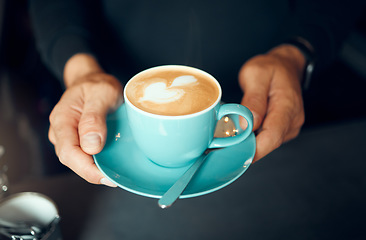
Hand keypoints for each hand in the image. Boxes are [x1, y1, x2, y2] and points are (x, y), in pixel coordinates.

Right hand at [48, 54, 122, 185]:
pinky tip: (109, 164)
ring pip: (77, 160)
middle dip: (91, 173)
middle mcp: (61, 130)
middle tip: (114, 179)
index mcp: (63, 119)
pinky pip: (83, 154)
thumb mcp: (102, 93)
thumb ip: (95, 117)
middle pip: (71, 160)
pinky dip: (95, 162)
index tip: (105, 176)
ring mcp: (67, 136)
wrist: (92, 79)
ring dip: (94, 169)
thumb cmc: (97, 84)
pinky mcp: (76, 139)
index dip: (86, 169)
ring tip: (114, 174)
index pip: (68, 152)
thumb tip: (91, 146)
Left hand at [239, 45, 305, 161]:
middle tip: (223, 145)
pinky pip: (267, 138)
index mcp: (287, 106)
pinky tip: (242, 130)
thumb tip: (247, 125)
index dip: (253, 149)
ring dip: (248, 141)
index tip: (233, 153)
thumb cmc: (271, 68)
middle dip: (246, 147)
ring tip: (231, 133)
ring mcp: (289, 126)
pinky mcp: (283, 129)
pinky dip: (253, 136)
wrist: (285, 66)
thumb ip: (253, 100)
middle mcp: (292, 120)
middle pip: (268, 143)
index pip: (272, 136)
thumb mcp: (256, 74)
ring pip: (266, 143)